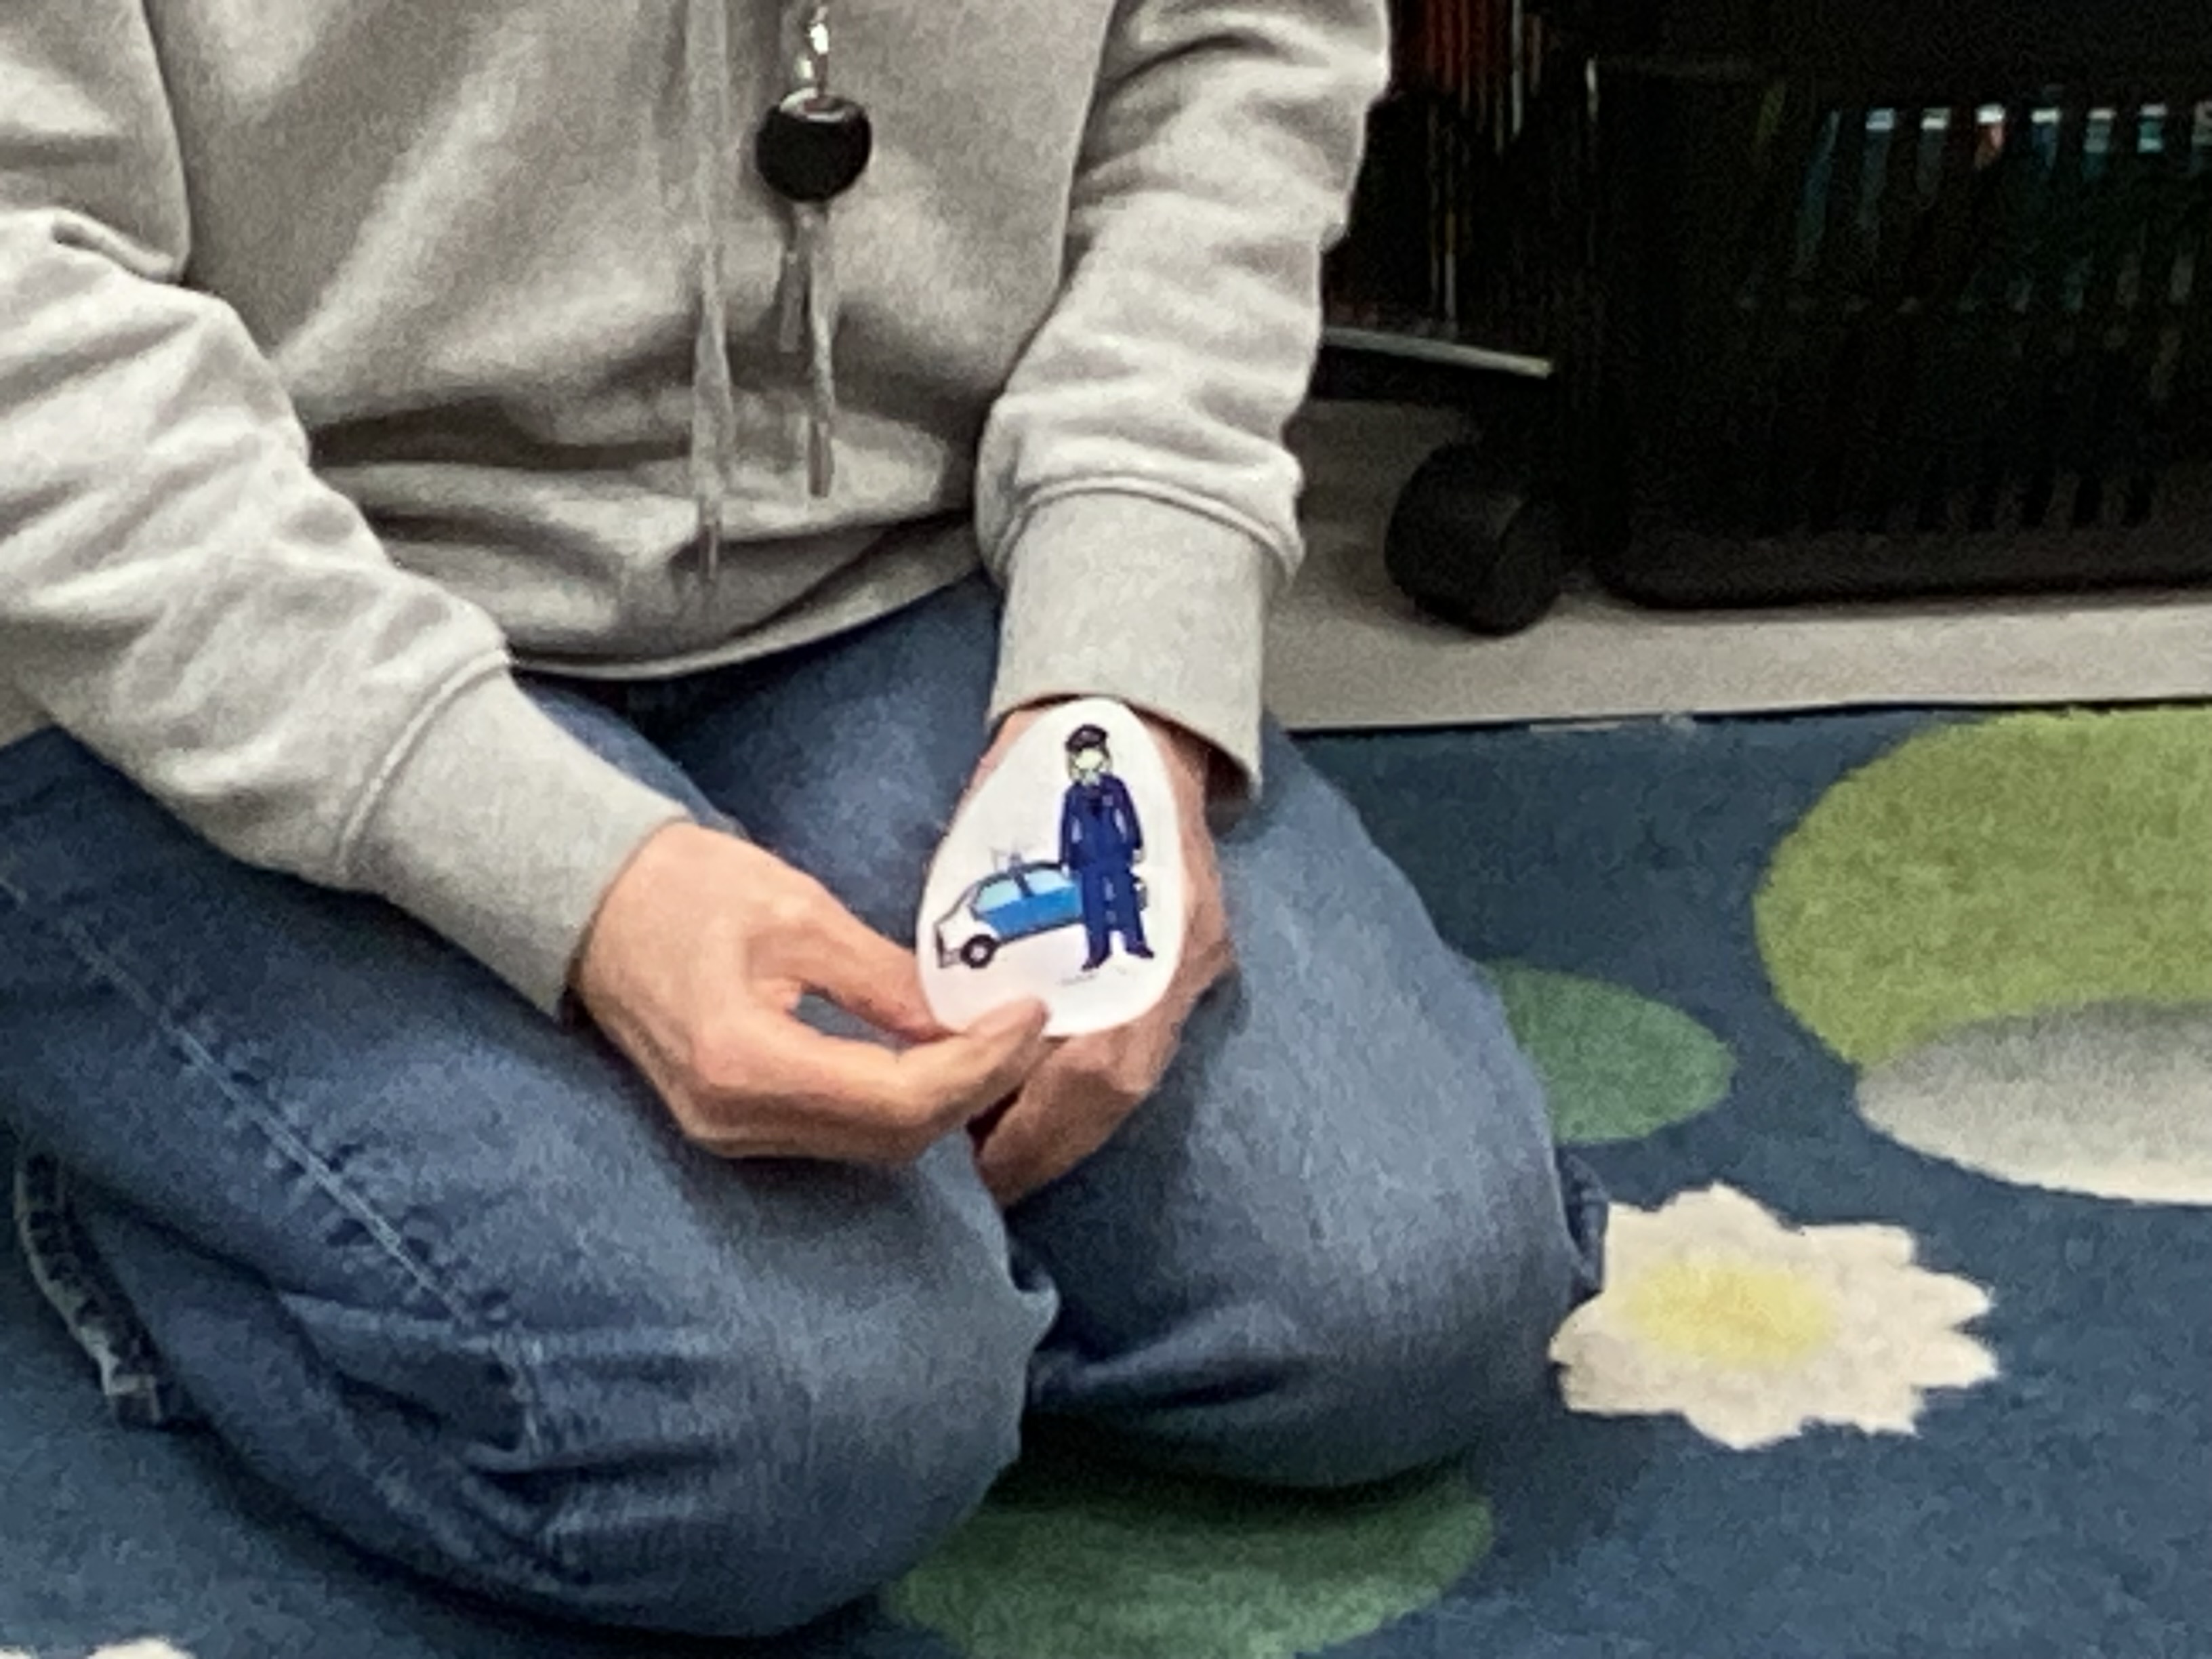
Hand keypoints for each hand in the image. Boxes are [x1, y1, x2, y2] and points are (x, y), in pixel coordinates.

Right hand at [572, 824, 1049, 1163]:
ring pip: (870, 1144)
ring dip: (943, 1100)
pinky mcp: (734, 1123)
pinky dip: (899, 1102)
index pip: (898, 1098)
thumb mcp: (799, 914)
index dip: (978, 1064)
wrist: (588, 901)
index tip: (1031, 1016)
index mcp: (745, 1064)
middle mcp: (735, 1119)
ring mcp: (729, 1132)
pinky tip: (936, 1057)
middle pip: (891, 1136)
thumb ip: (887, 978)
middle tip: (1027, 1028)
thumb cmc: (681, 887)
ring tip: (996, 1041)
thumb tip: (969, 1016)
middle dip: (974, 1087)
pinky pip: (838, 1131)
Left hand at [964, 706, 1236, 1205]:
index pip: (1106, 1064)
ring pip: (1130, 1079)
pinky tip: (1025, 1110)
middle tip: (973, 1175)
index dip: (1041, 1123)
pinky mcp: (1180, 962)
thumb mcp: (1003, 832)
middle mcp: (1184, 953)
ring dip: (1060, 1127)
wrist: (1126, 713)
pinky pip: (1132, 1051)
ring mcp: (1189, 958)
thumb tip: (927, 1007)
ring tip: (988, 1153)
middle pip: (1121, 1088)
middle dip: (1045, 1144)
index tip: (977, 1152)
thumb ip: (981, 920)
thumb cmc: (1053, 763)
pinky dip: (1077, 1094)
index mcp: (1153, 922)